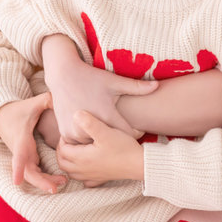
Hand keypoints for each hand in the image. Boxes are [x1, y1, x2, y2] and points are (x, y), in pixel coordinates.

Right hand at [0, 92, 64, 193]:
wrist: (1, 117)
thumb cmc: (18, 110)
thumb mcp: (33, 103)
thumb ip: (47, 100)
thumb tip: (61, 98)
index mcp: (21, 139)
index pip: (19, 156)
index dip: (18, 168)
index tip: (16, 181)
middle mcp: (20, 151)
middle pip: (27, 173)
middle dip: (40, 182)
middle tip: (55, 188)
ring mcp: (23, 157)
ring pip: (32, 175)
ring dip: (45, 182)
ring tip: (63, 182)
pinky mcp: (27, 159)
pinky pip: (35, 173)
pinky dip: (45, 178)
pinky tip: (60, 180)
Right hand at [41, 35, 155, 143]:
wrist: (63, 75)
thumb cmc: (92, 77)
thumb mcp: (114, 81)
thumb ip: (137, 87)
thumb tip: (158, 86)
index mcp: (106, 115)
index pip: (128, 134)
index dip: (136, 132)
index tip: (139, 128)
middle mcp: (90, 127)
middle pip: (112, 141)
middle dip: (119, 138)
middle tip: (126, 135)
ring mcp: (75, 132)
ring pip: (95, 145)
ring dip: (102, 141)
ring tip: (110, 135)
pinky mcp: (65, 134)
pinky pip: (81, 144)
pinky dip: (88, 140)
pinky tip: (93, 132)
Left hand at [56, 111, 144, 183]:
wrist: (139, 164)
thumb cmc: (123, 147)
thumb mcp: (105, 132)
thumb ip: (89, 123)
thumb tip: (75, 114)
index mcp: (82, 158)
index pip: (62, 150)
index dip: (62, 140)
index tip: (70, 132)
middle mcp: (84, 170)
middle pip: (63, 163)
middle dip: (62, 151)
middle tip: (69, 141)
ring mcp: (92, 176)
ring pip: (71, 173)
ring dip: (68, 163)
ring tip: (74, 151)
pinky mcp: (101, 180)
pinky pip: (85, 181)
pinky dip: (81, 174)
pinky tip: (86, 167)